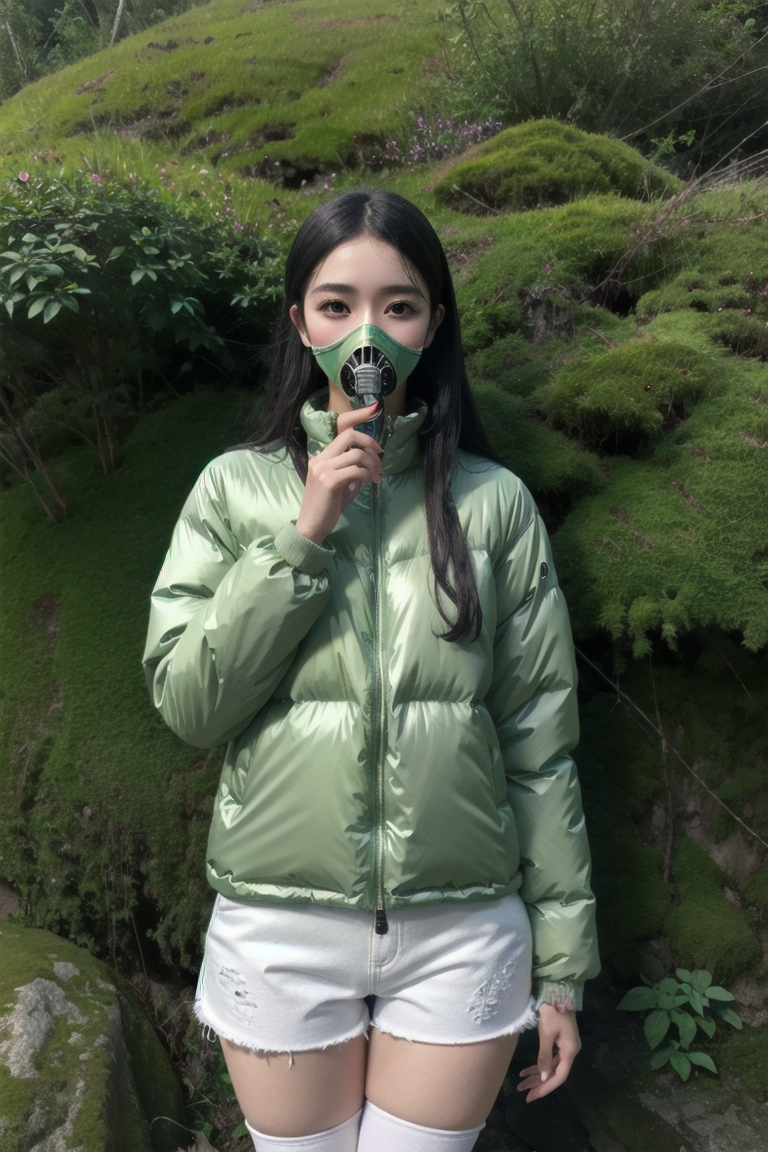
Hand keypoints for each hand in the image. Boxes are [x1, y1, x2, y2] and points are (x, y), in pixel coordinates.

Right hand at [295, 402, 383, 545]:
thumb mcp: (341, 486)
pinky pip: (356, 470)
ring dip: (373, 465)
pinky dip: (368, 475)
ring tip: (377, 477)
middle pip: (350, 436)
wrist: (312, 528)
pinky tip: (371, 483)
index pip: (339, 430)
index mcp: (321, 458)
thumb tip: (368, 466)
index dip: (358, 416)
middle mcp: (320, 459)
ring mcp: (322, 468)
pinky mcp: (328, 481)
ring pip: (356, 454)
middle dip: (371, 443)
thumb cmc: (326, 509)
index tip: (374, 413)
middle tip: (381, 457)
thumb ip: (352, 473)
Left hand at [517, 1005, 580, 1102]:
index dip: (546, 1088)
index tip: (532, 1096)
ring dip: (537, 1075)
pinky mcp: (560, 1042)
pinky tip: (527, 1070)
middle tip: (524, 1093)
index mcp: (570, 1051)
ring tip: (522, 1083)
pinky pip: (550, 1058)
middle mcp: (570, 1051)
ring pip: (551, 1066)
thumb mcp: (546, 1034)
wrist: (557, 991)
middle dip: (539, 1083)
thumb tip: (544, 1077)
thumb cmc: (552, 1011)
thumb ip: (545, 1056)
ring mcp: (566, 1047)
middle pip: (555, 1073)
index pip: (559, 1076)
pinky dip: (539, 1064)